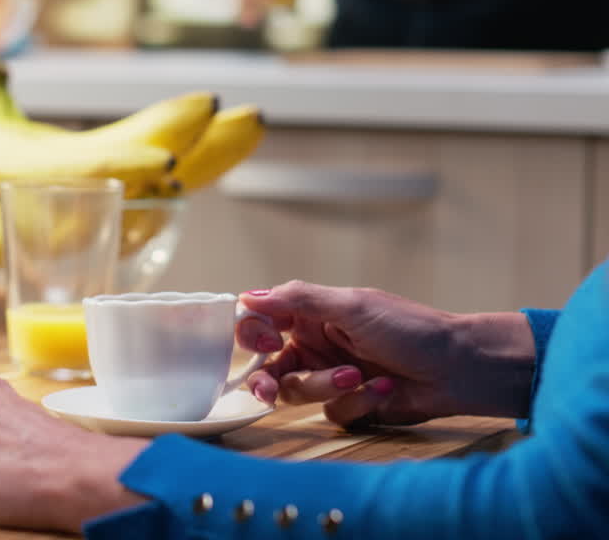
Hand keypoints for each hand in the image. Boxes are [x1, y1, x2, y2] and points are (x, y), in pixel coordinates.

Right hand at [235, 281, 535, 427]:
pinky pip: (331, 412)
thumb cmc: (411, 328)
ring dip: (325, 386)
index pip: (260, 322)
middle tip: (268, 391)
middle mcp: (315, 345)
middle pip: (267, 365)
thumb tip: (247, 296)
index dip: (253, 333)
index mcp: (311, 314)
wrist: (460, 368)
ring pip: (297, 393)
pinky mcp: (350, 405)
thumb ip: (296, 300)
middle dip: (266, 379)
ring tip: (358, 377)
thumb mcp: (351, 306)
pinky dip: (357, 401)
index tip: (268, 340)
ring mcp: (331, 377)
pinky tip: (384, 389)